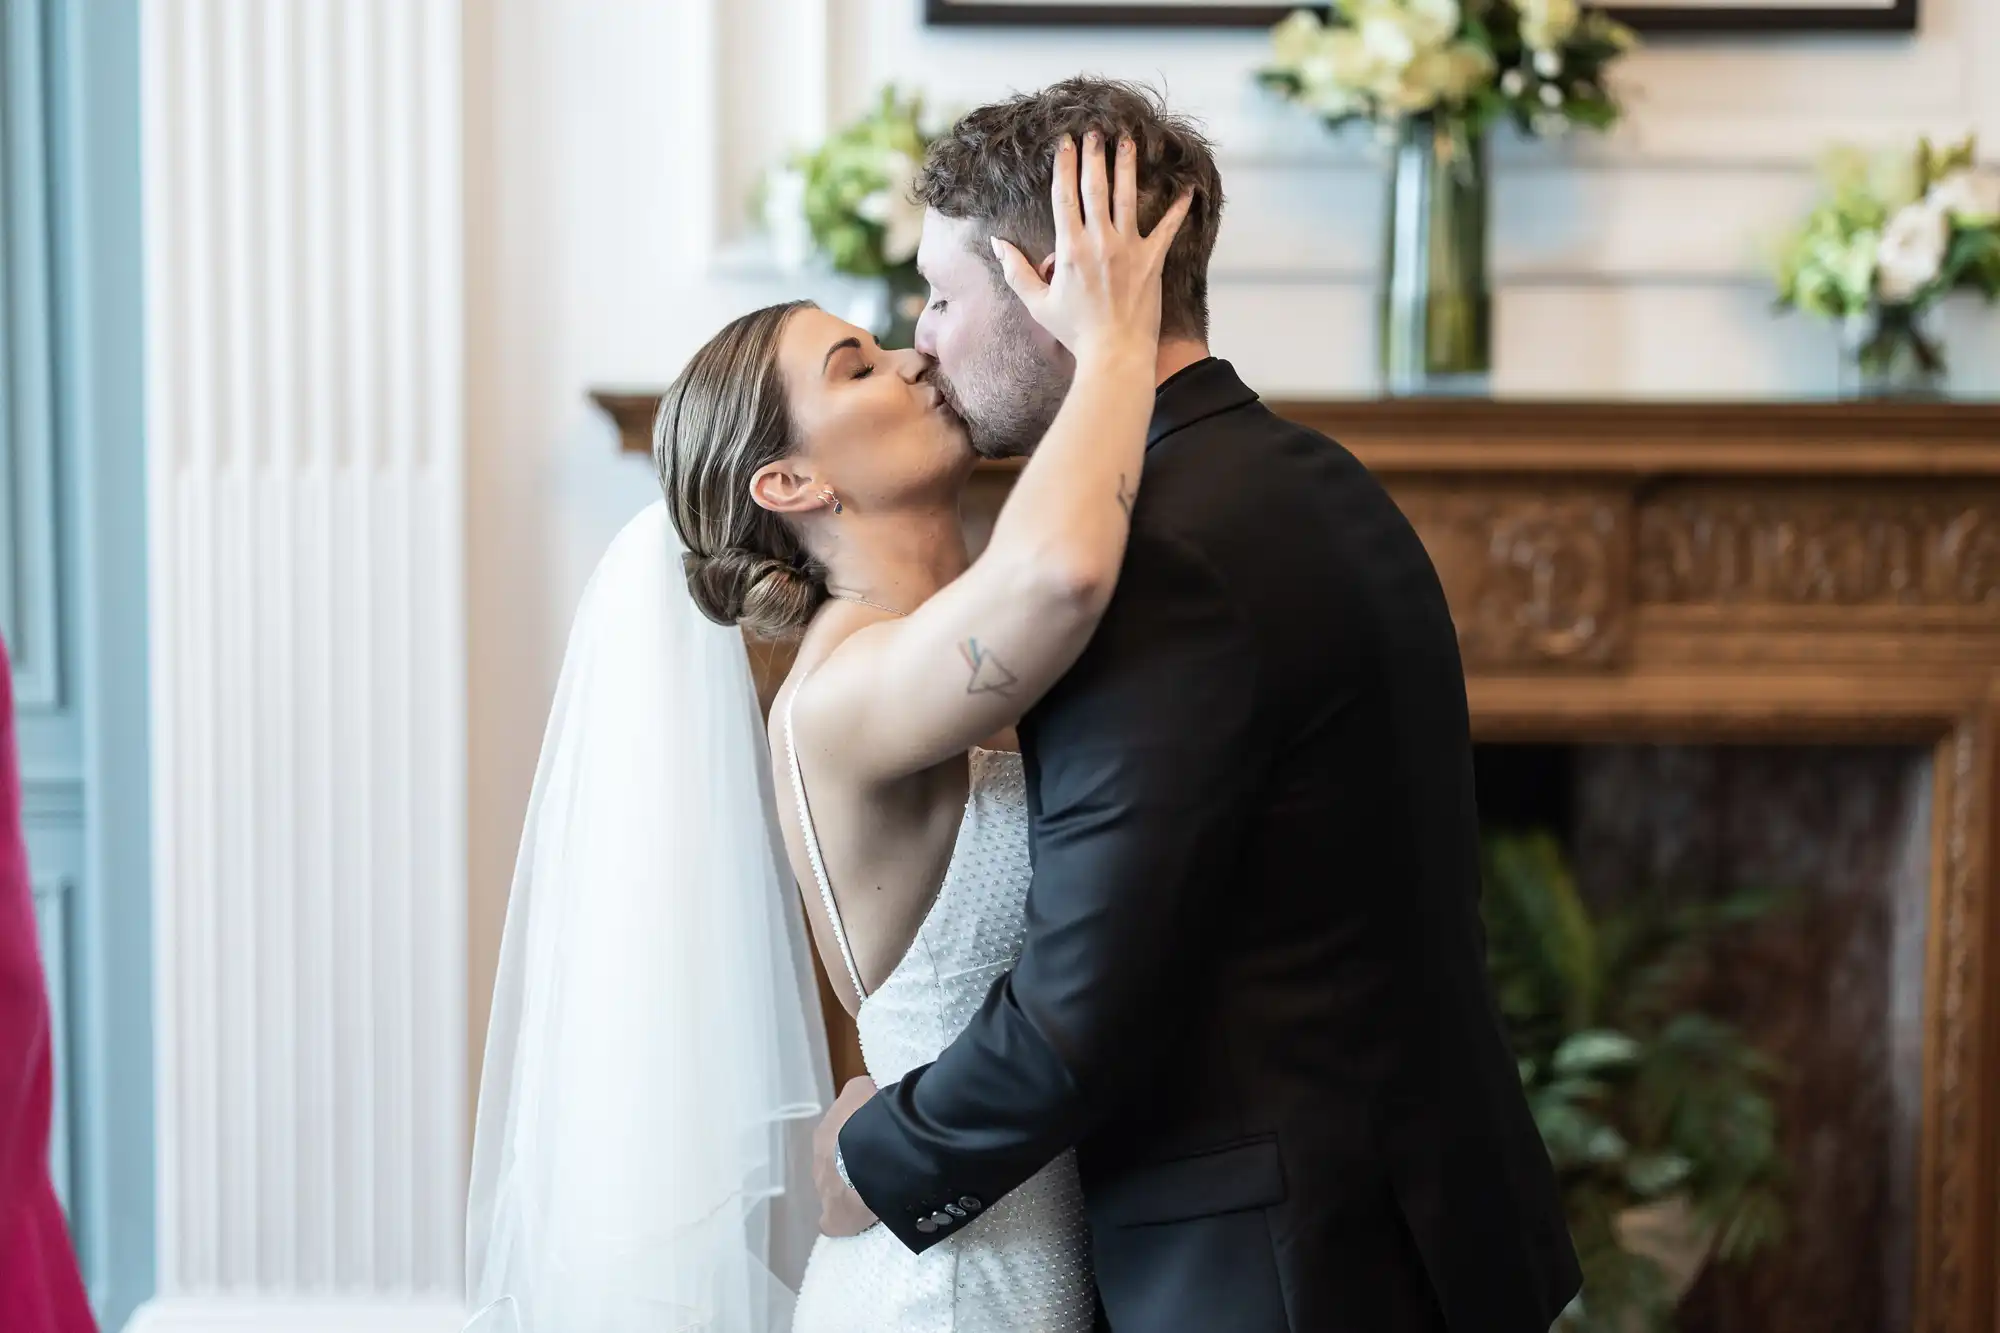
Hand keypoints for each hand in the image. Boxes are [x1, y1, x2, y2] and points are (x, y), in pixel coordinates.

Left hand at [813, 1076, 880, 1237]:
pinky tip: (860, 1220)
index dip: (858, 1139)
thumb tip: (866, 1096)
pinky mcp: (836, 1217)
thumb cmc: (871, 1116)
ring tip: (877, 1190)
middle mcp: (819, 1162)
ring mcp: (824, 1191)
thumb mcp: (863, 1091)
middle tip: (879, 1166)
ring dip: (851, 1191)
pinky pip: (834, 1222)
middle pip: (835, 1165)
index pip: (839, 1136)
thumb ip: (861, 1095)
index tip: (877, 1140)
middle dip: (853, 1166)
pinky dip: (844, 1221)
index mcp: (825, 1133)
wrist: (876, 1151)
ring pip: (834, 1192)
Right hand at [992, 131, 1193, 361]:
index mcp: (1069, 248)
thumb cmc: (1075, 332)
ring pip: (1127, 197)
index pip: (1064, 196)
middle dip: (1094, 155)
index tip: (1066, 142)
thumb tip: (998, 244)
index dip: (1064, 165)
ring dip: (1127, 166)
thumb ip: (1016, 271)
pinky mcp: (1152, 261)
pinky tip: (1188, 188)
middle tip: (1095, 130)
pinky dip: (1178, 209)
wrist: (1115, 354)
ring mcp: (1128, 249)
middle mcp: (1099, 242)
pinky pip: (1168, 229)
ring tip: (1128, 140)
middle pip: (1095, 187)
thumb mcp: (1037, 303)